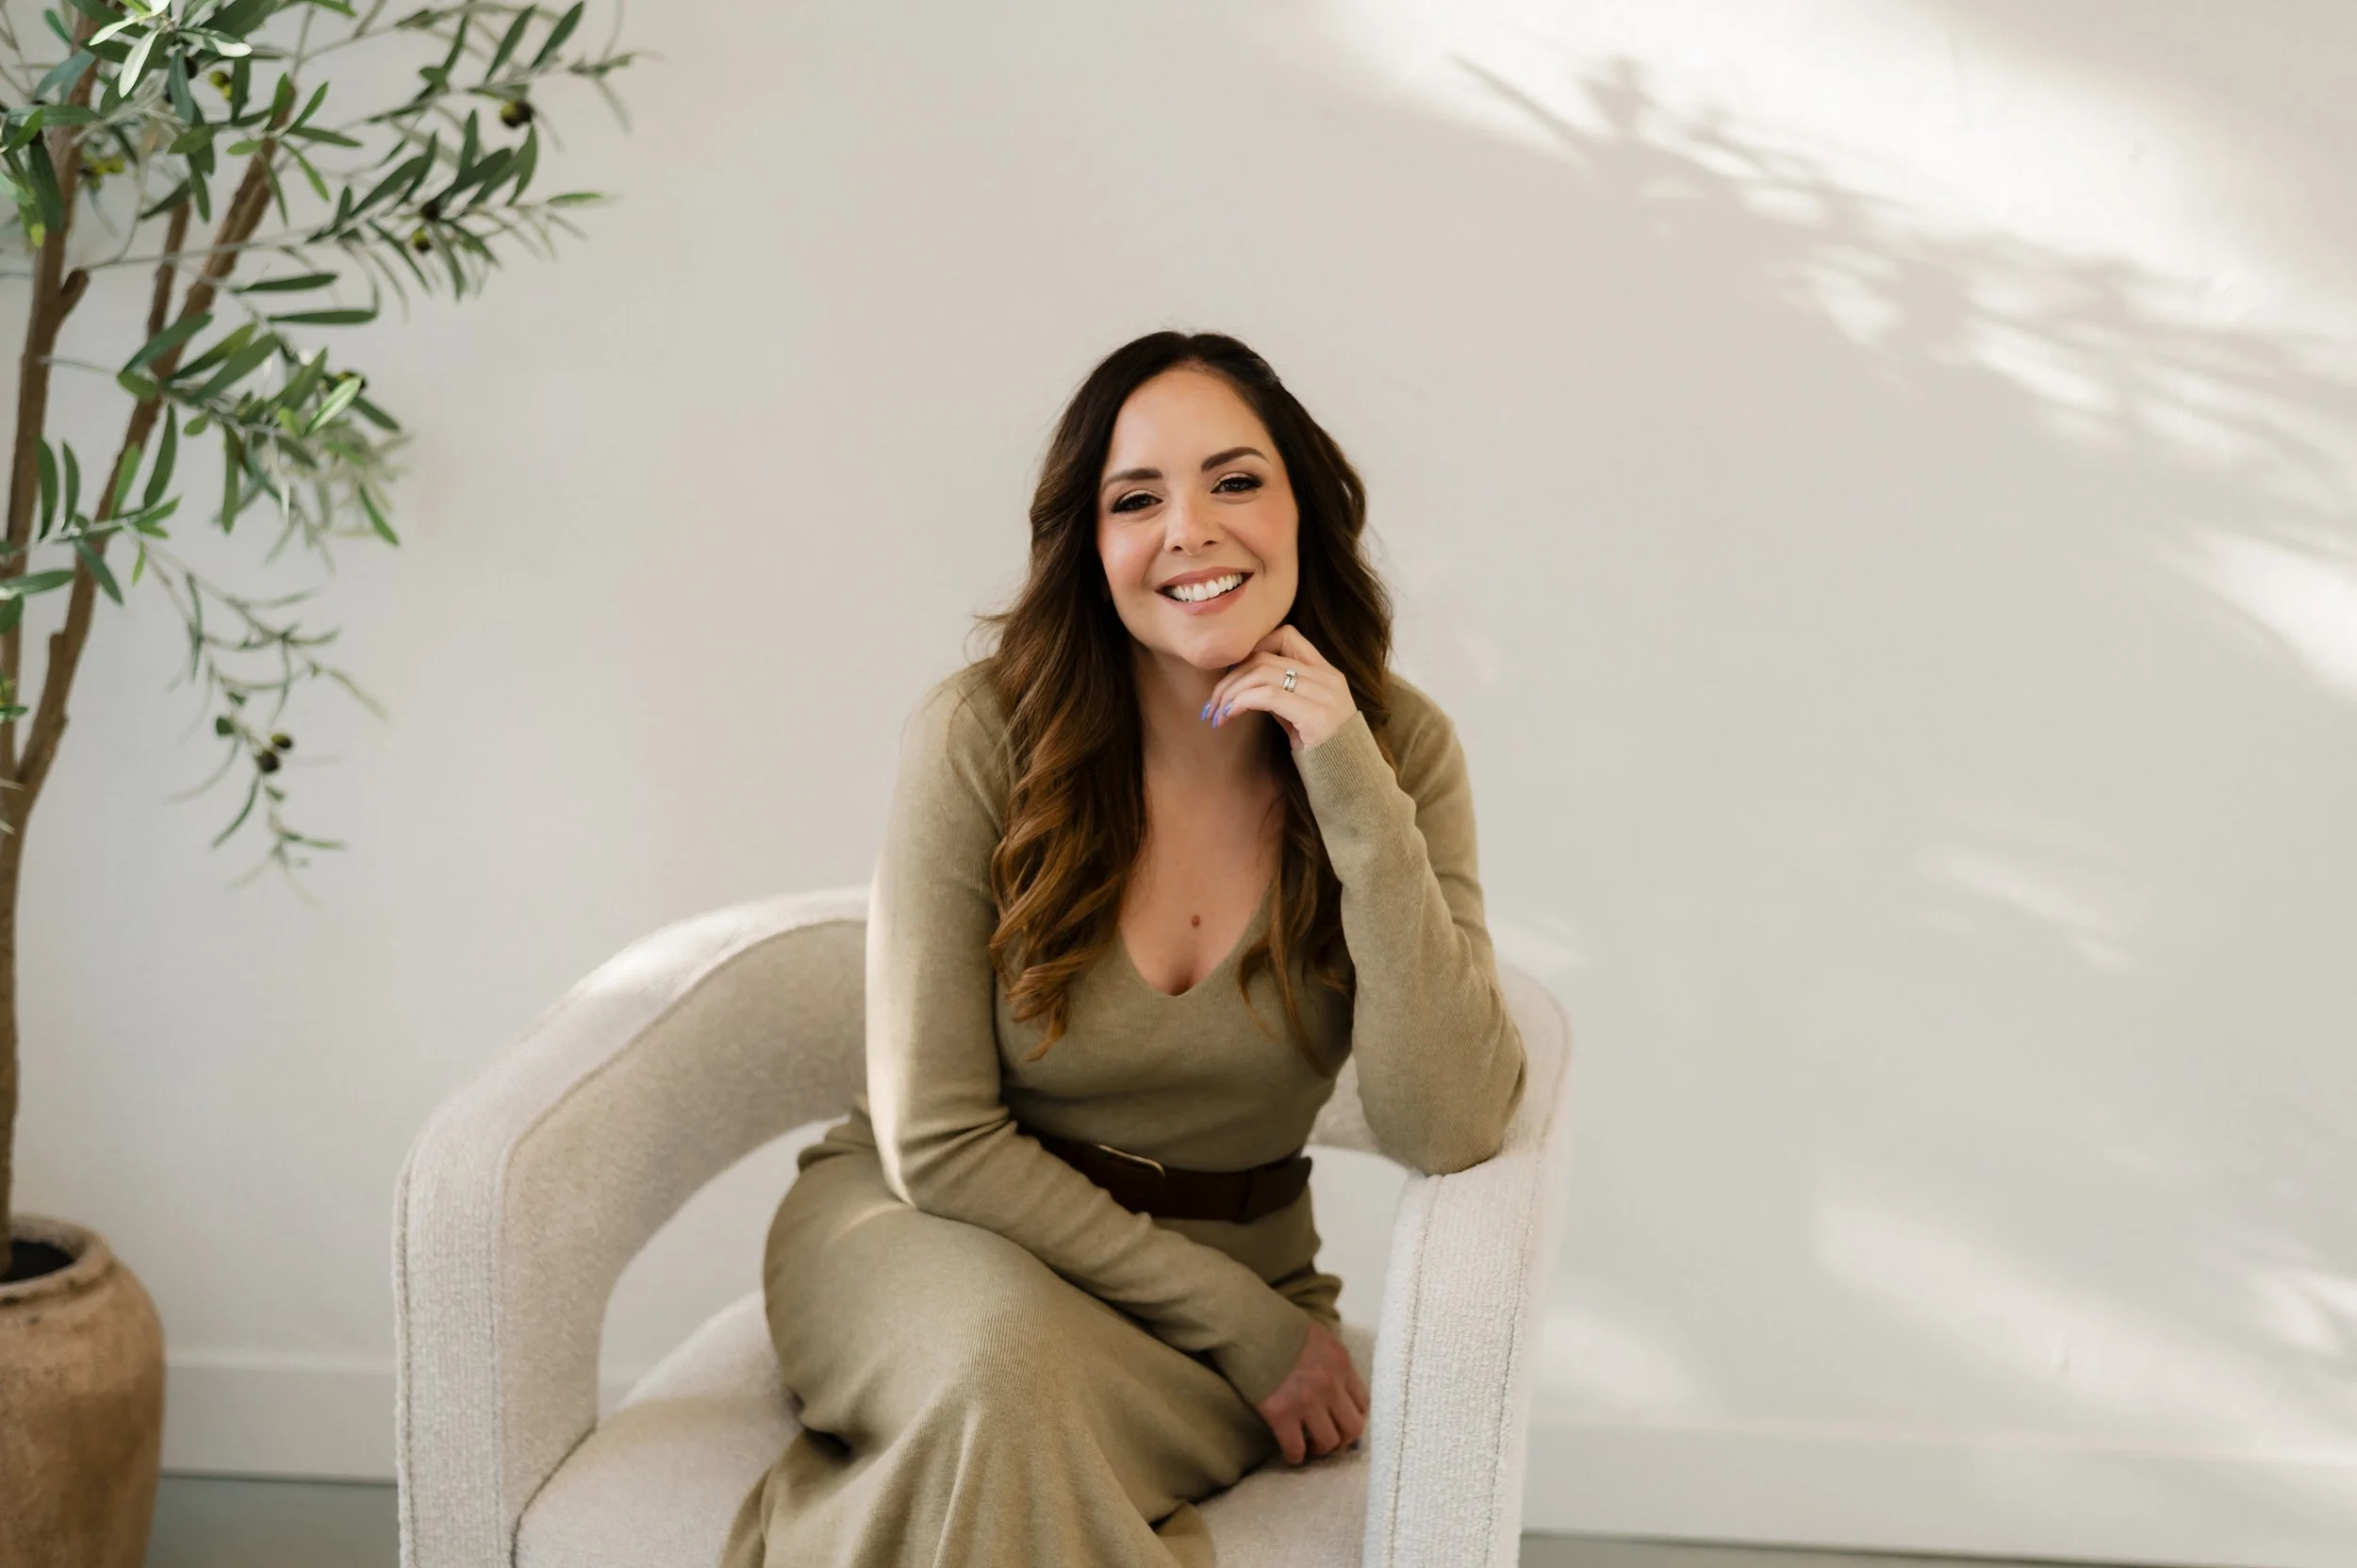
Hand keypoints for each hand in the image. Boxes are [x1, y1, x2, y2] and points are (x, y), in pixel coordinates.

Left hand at [1203, 625, 1355, 751]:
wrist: (1348, 779)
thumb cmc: (1320, 750)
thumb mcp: (1299, 715)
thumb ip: (1280, 693)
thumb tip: (1241, 681)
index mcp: (1326, 672)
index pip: (1286, 636)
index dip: (1254, 648)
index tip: (1232, 674)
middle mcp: (1327, 677)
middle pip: (1264, 658)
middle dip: (1230, 678)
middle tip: (1211, 703)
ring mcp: (1324, 694)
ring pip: (1261, 674)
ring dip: (1230, 693)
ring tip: (1216, 713)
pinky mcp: (1316, 715)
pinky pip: (1267, 696)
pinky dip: (1240, 703)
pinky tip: (1228, 717)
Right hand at [1253, 1317, 1368, 1464]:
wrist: (1246, 1322)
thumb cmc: (1277, 1325)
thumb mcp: (1317, 1336)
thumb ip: (1330, 1362)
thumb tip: (1334, 1386)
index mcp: (1341, 1363)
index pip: (1362, 1403)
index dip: (1353, 1417)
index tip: (1341, 1423)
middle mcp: (1330, 1384)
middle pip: (1353, 1427)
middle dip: (1343, 1439)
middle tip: (1329, 1440)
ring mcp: (1307, 1400)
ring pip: (1329, 1442)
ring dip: (1320, 1449)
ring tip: (1310, 1447)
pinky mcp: (1281, 1413)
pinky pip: (1296, 1448)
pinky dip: (1294, 1456)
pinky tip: (1290, 1455)